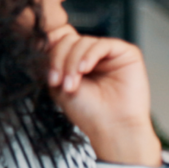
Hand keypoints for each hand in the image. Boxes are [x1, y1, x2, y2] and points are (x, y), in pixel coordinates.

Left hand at [46, 25, 160, 166]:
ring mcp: (110, 54)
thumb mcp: (58, 84)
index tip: (47, 72)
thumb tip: (41, 40)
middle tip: (58, 81)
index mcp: (77, 61)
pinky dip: (89, 55)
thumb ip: (52, 62)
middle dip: (60, 59)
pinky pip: (103, 44)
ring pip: (83, 41)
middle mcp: (93, 56)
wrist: (111, 128)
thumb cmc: (88, 113)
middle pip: (69, 39)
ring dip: (72, 63)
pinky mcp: (127, 54)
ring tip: (72, 84)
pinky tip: (85, 70)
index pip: (60, 41)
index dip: (51, 50)